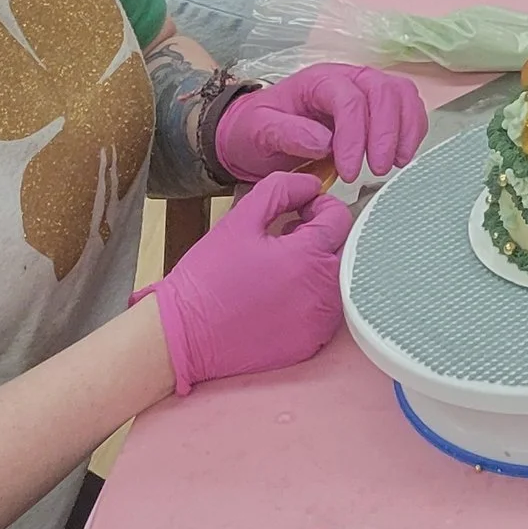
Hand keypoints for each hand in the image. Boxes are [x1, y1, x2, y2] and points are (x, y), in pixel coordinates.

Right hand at [142, 172, 350, 394]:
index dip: (320, 206)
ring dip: (317, 266)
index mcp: (308, 257)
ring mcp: (319, 323)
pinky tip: (279, 296)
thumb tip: (312, 184)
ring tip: (281, 266)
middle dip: (320, 235)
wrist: (183, 335)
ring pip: (337, 280)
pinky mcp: (311, 344)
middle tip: (286, 238)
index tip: (298, 212)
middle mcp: (323, 293)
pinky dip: (311, 297)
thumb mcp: (240, 220)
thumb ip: (281, 191)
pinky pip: (325, 311)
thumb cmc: (207, 278)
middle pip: (343, 248)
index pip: (341, 218)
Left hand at [214, 64, 427, 186]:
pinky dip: (411, 130)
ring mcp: (365, 89)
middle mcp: (346, 78)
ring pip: (401, 94)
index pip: (349, 99)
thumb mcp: (258, 132)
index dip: (355, 135)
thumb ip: (287, 133)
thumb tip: (324, 142)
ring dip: (405, 129)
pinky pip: (406, 107)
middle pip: (383, 91)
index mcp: (317, 81)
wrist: (257, 133)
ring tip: (394, 163)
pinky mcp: (377, 106)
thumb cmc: (257, 130)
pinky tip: (401, 156)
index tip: (351, 172)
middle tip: (378, 169)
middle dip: (386, 132)